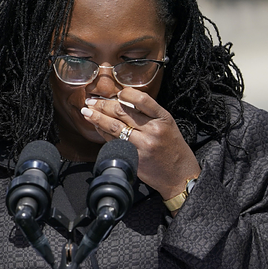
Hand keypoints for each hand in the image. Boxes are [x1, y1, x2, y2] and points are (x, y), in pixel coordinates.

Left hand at [81, 88, 200, 202]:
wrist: (180, 175)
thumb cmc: (172, 147)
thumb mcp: (167, 125)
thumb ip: (147, 114)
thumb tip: (120, 102)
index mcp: (163, 118)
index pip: (142, 99)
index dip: (126, 94)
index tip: (116, 93)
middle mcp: (153, 130)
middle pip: (121, 112)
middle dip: (102, 105)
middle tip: (91, 102)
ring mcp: (143, 145)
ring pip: (114, 126)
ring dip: (97, 118)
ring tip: (86, 112)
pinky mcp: (134, 157)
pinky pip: (113, 142)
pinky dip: (103, 133)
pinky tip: (97, 127)